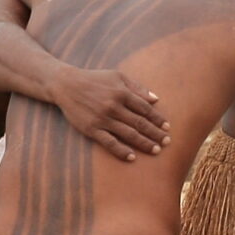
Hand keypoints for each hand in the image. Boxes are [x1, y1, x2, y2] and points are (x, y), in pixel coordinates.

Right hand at [50, 67, 170, 161]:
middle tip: (167, 142)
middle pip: (140, 123)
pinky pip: (110, 143)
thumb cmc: (94, 79)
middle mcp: (114, 106)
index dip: (158, 119)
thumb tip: (156, 100)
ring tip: (156, 150)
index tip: (167, 128)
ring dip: (144, 143)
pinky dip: (122, 151)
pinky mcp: (92, 129)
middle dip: (155, 134)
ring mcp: (103, 119)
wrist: (66, 85)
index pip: (145, 109)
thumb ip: (137, 87)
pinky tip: (132, 157)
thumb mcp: (117, 76)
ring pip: (128, 134)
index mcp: (122, 92)